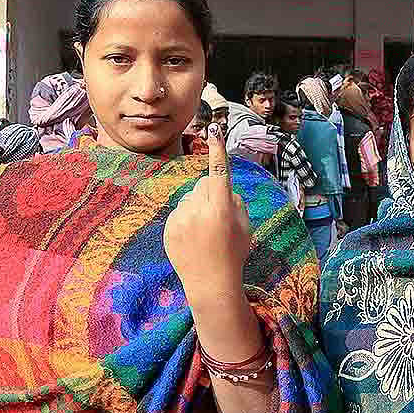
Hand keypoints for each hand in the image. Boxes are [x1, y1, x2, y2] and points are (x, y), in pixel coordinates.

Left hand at [164, 124, 251, 303]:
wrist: (210, 284)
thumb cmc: (233, 253)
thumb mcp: (244, 226)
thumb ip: (234, 202)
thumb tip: (220, 188)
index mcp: (222, 209)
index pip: (219, 173)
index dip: (218, 150)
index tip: (215, 128)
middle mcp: (199, 211)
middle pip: (202, 185)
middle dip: (210, 194)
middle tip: (218, 219)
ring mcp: (181, 219)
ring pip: (189, 199)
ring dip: (197, 209)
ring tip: (204, 234)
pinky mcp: (169, 228)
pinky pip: (178, 213)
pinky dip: (186, 221)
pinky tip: (193, 240)